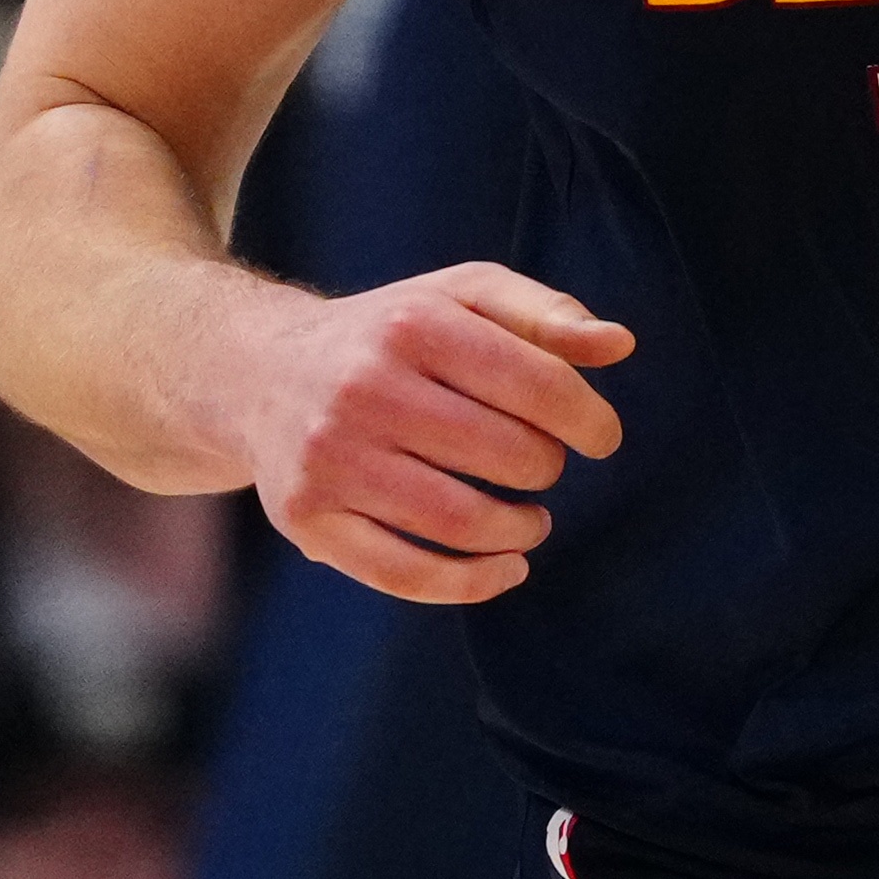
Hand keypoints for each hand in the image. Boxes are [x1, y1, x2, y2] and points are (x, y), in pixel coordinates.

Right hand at [233, 261, 633, 604]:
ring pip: (460, 523)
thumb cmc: (387, 332)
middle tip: (544, 465)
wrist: (260, 371)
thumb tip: (619, 344)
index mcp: (415, 325)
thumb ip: (543, 312)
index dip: (589, 420)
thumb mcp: (461, 294)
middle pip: (506, 456)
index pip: (538, 385)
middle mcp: (366, 389)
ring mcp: (331, 459)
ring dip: (519, 532)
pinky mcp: (308, 518)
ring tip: (531, 520)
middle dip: (546, 468)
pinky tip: (506, 568)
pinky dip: (473, 584)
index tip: (601, 438)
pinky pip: (405, 575)